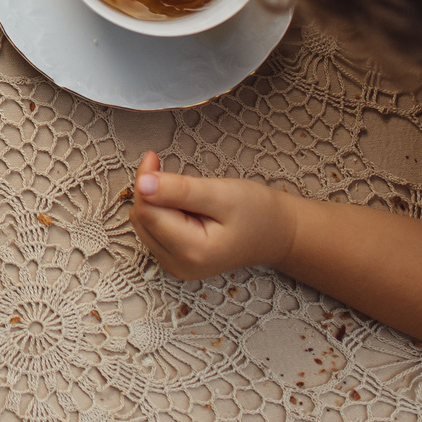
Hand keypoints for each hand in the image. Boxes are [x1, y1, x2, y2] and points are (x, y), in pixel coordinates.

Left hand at [127, 151, 300, 281]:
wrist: (279, 234)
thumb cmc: (257, 212)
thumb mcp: (221, 194)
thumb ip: (180, 190)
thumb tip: (143, 184)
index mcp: (191, 251)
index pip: (147, 212)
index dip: (146, 181)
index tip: (154, 156)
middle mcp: (178, 265)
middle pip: (142, 218)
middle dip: (149, 190)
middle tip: (169, 169)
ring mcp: (176, 265)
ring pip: (144, 223)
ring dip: (154, 200)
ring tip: (185, 192)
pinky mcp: (176, 260)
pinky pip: (154, 230)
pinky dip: (160, 210)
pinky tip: (181, 204)